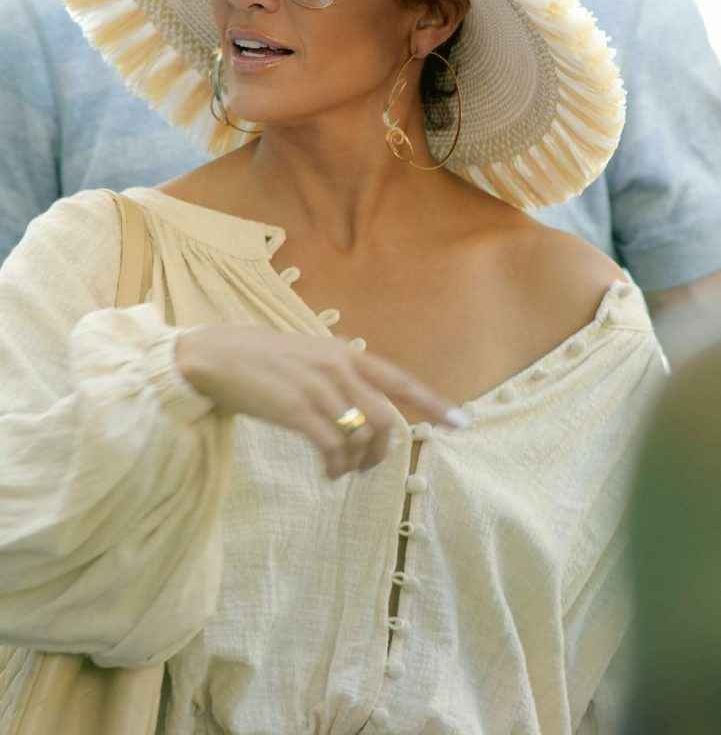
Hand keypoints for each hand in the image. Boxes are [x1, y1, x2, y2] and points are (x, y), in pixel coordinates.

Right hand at [175, 326, 468, 478]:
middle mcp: (339, 368)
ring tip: (341, 471)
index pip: (400, 380)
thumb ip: (339, 369)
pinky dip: (336, 467)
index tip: (461, 423)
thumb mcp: (309, 353)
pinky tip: (327, 473)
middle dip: (384, 452)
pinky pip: (333, 448)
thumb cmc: (262, 358)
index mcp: (345, 353)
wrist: (217, 357)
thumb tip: (364, 395)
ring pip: (361, 436)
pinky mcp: (297, 411)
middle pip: (386, 419)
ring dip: (357, 463)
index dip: (433, 403)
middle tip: (369, 467)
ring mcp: (319, 389)